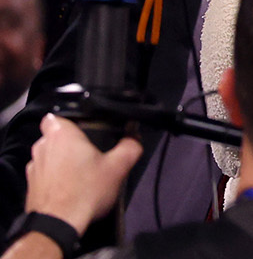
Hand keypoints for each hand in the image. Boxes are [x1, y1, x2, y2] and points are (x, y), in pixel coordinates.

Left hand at [24, 116, 140, 229]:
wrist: (58, 224)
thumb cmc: (86, 189)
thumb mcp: (118, 167)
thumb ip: (130, 147)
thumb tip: (134, 138)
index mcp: (61, 134)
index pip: (58, 116)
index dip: (71, 121)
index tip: (86, 131)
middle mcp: (41, 147)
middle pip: (56, 137)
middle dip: (70, 144)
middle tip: (90, 154)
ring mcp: (33, 168)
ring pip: (50, 157)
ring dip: (61, 162)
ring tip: (81, 175)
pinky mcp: (31, 186)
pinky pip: (45, 175)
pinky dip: (55, 179)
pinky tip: (71, 189)